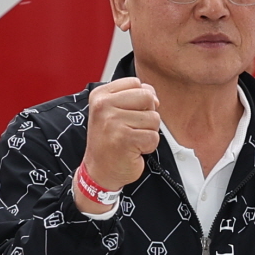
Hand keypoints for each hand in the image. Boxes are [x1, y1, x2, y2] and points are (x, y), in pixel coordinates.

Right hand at [81, 78, 162, 202]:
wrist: (99, 171)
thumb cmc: (109, 141)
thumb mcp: (114, 111)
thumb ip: (133, 96)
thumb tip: (154, 96)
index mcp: (100, 95)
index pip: (136, 83)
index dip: (140, 100)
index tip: (127, 115)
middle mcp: (104, 106)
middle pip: (147, 97)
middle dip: (147, 115)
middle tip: (131, 129)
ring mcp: (113, 122)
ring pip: (154, 118)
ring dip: (147, 132)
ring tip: (131, 140)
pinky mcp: (125, 140)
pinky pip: (153, 137)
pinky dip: (148, 147)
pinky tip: (133, 149)